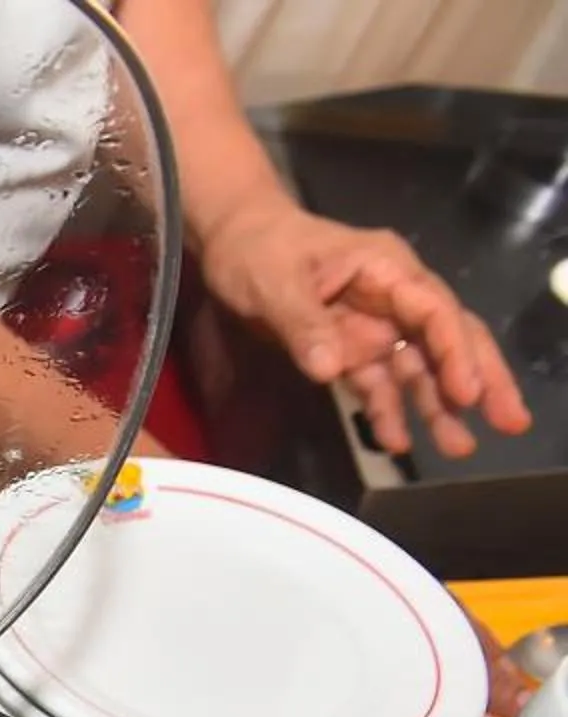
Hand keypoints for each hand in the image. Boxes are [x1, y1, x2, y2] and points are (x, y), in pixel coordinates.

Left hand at [197, 198, 531, 457]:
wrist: (234, 241)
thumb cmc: (259, 249)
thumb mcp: (275, 282)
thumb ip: (304, 324)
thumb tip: (330, 369)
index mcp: (387, 270)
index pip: (436, 312)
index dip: (456, 353)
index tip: (469, 392)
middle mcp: (393, 299)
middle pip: (446, 340)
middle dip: (479, 381)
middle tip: (510, 423)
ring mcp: (374, 326)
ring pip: (417, 368)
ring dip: (437, 407)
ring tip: (459, 448)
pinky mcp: (350, 349)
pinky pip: (377, 382)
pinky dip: (387, 410)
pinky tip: (397, 440)